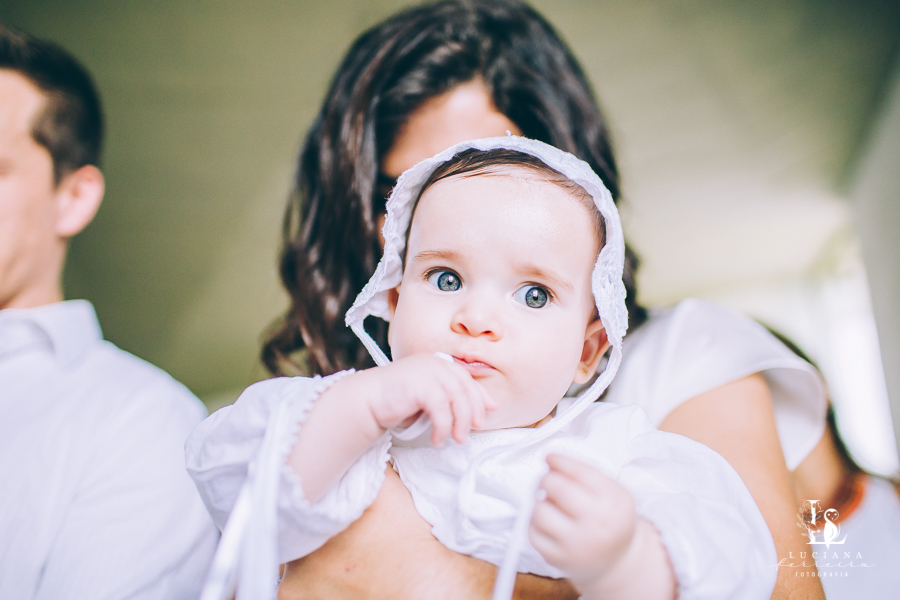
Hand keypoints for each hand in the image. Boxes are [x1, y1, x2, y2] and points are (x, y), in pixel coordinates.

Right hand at [362, 354, 495, 445]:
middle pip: (465, 388)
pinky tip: (437, 439)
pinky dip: (443, 427)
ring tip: (457, 439)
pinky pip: (441, 409)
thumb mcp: (427, 398)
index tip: (490, 410)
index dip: (481, 395)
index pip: (466, 378)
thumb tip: (475, 412)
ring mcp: (427, 372)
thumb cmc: (396, 402)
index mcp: (437, 363)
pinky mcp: (419, 385)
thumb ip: (447, 399)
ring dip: (461, 422)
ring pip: (457, 398)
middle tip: (474, 429)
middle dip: (474, 410)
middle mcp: (434, 363)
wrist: (367, 401)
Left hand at [529, 454, 635, 588]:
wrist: (618, 560)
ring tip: (548, 503)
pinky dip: (534, 523)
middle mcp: (597, 524)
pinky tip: (547, 522)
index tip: (550, 458)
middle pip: (558, 488)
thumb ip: (586, 474)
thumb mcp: (613, 492)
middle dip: (547, 479)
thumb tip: (550, 461)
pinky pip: (533, 533)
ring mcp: (576, 544)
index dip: (560, 461)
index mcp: (613, 502)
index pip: (581, 473)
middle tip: (548, 480)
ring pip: (540, 511)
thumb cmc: (610, 518)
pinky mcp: (558, 559)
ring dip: (539, 502)